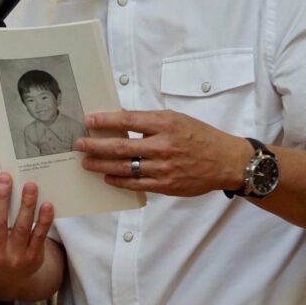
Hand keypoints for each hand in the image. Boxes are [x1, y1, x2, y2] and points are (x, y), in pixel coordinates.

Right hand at [0, 173, 53, 299]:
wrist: (8, 281)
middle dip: (2, 198)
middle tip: (5, 178)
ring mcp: (14, 257)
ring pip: (21, 227)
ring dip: (26, 205)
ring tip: (30, 186)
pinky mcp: (33, 257)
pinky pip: (39, 236)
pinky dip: (44, 220)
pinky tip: (46, 205)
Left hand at [75, 110, 252, 196]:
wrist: (226, 161)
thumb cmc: (200, 136)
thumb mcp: (176, 119)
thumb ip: (149, 121)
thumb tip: (121, 118)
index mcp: (166, 124)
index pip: (128, 120)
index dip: (105, 120)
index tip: (89, 120)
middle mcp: (163, 145)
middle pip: (120, 146)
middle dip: (95, 145)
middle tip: (79, 144)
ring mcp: (164, 168)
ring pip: (124, 167)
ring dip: (101, 165)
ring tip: (86, 162)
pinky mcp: (166, 185)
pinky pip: (136, 184)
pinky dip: (119, 181)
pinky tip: (107, 178)